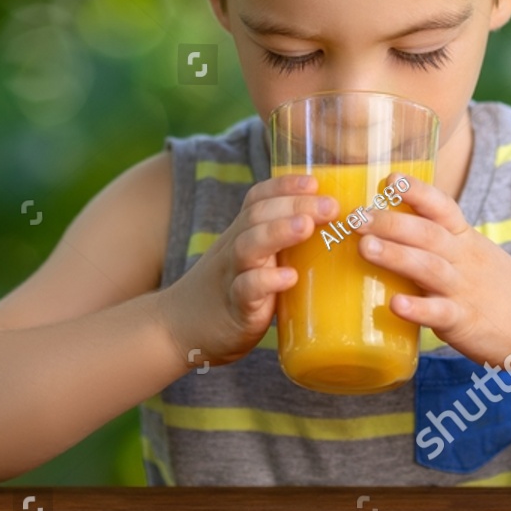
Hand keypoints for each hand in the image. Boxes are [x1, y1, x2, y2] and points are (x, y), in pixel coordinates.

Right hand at [162, 174, 337, 365]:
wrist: (179, 329)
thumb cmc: (229, 293)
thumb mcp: (250, 261)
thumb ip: (278, 246)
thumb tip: (330, 236)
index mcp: (241, 234)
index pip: (258, 198)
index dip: (284, 185)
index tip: (314, 181)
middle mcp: (234, 249)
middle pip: (258, 215)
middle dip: (295, 205)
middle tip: (331, 206)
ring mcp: (232, 276)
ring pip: (249, 246)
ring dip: (278, 232)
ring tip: (307, 227)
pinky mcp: (235, 308)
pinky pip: (247, 289)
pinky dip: (267, 280)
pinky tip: (289, 277)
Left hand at [356, 172, 510, 357]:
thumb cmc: (501, 291)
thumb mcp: (474, 257)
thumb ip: (437, 246)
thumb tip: (385, 235)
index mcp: (465, 239)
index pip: (442, 207)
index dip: (417, 191)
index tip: (390, 178)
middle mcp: (464, 259)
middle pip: (427, 233)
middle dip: (390, 221)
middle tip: (354, 216)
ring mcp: (465, 290)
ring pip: (428, 267)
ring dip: (395, 255)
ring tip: (364, 247)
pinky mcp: (466, 322)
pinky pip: (440, 313)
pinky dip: (417, 308)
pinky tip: (394, 305)